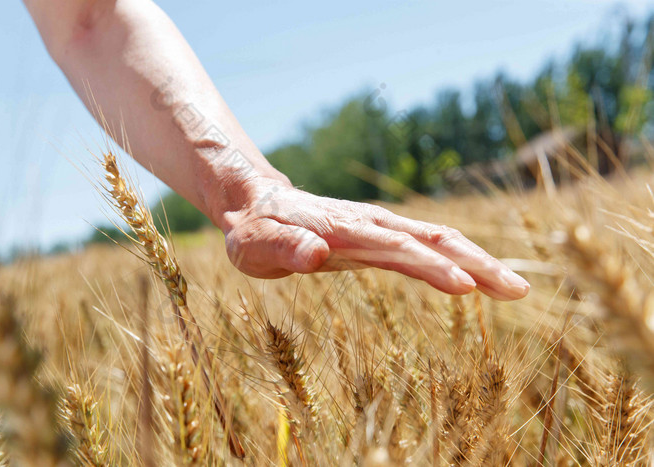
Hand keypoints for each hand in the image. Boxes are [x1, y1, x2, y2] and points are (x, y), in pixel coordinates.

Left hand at [220, 182, 529, 300]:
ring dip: (477, 260)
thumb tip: (315, 253)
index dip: (432, 266)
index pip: (396, 249)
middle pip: (432, 239)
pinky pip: (426, 243)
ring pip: (437, 238)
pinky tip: (478, 275)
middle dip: (477, 263)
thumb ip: (283, 248)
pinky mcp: (380, 234)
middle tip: (518, 290)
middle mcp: (369, 223)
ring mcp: (378, 226)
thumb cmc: (254, 232)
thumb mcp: (255, 246)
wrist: (257, 204)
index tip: (467, 286)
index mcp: (344, 230)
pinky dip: (458, 257)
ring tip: (514, 288)